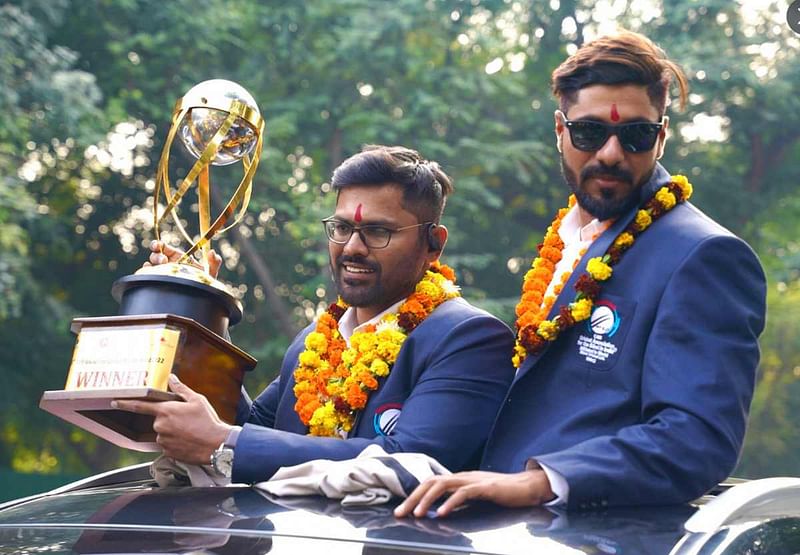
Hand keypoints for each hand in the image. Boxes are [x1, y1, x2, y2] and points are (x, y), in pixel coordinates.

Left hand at [112, 374, 230, 464]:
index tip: (115, 402)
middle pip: (159, 420)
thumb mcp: (197, 400)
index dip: (125, 403)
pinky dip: (176, 442)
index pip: (140, 406)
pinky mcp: (167, 452)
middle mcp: (160, 426)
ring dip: (173, 431)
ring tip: (191, 431)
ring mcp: (163, 440)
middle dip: (170, 419)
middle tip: (187, 420)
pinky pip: (168, 444)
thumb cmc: (208, 421)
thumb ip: (181, 389)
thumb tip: (172, 378)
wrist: (216, 445)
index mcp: (166, 410)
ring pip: (163, 433)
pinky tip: (189, 440)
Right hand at [143, 240, 221, 278]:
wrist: (198, 299)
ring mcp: (162, 272)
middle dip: (157, 255)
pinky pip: (147, 273)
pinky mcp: (157, 280)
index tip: (158, 245)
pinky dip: (146, 270)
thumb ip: (214, 262)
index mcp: (178, 258)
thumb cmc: (203, 284)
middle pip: (156, 254)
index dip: (160, 245)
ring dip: (153, 262)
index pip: (165, 248)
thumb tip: (212, 252)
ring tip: (161, 266)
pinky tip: (151, 271)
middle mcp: (168, 264)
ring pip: (151, 262)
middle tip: (163, 261)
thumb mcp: (210, 273)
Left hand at [393, 469, 554, 517]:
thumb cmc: (501, 493)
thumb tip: (440, 510)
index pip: (430, 484)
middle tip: (400, 513)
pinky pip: (464, 493)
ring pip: (443, 485)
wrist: (527, 487)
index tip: (401, 510)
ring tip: (417, 513)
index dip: (414, 496)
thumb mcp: (474, 497)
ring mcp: (473, 480)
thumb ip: (458, 500)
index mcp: (458, 479)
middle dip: (413, 497)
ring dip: (427, 499)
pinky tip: (443, 513)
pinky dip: (451, 503)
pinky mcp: (485, 487)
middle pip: (431, 482)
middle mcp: (462, 477)